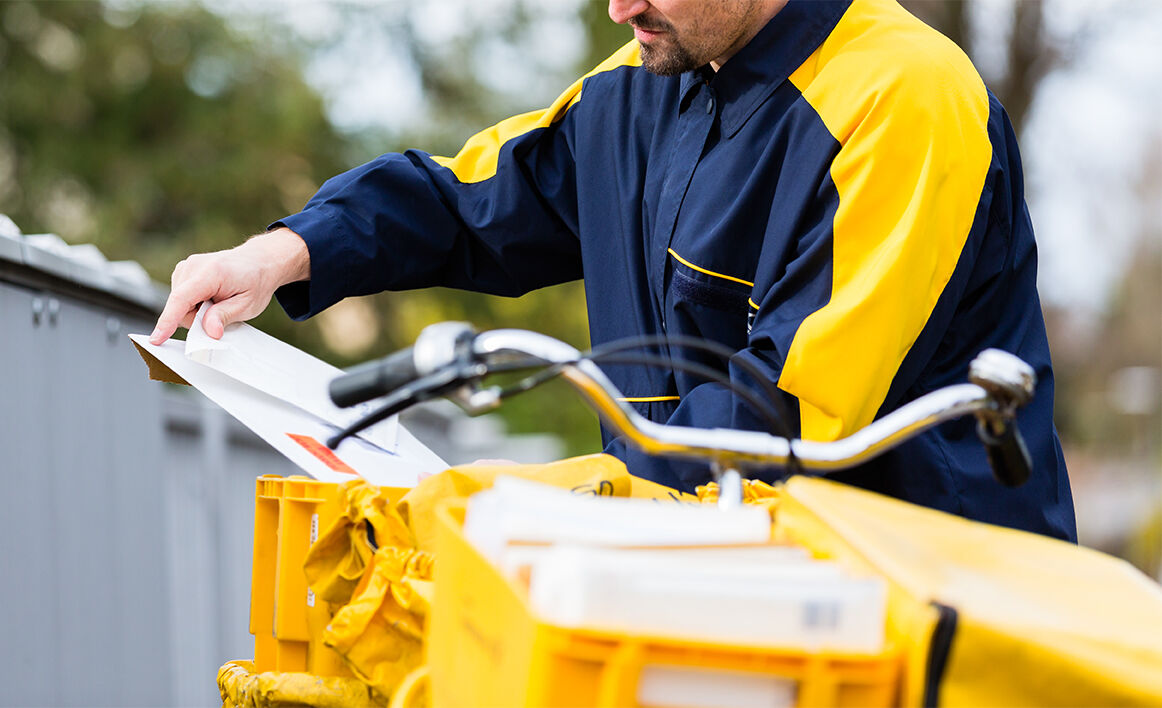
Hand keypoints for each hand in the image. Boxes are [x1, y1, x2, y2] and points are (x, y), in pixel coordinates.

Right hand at [149, 227, 309, 343]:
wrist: (260, 261)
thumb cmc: (255, 280)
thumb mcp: (248, 305)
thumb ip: (225, 317)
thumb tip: (209, 332)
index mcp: (211, 272)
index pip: (181, 299)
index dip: (168, 321)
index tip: (157, 338)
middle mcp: (194, 266)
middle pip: (179, 307)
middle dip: (196, 318)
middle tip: (221, 312)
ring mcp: (186, 266)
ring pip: (179, 304)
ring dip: (196, 311)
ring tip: (218, 301)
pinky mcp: (183, 271)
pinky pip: (181, 298)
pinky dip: (194, 304)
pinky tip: (211, 297)